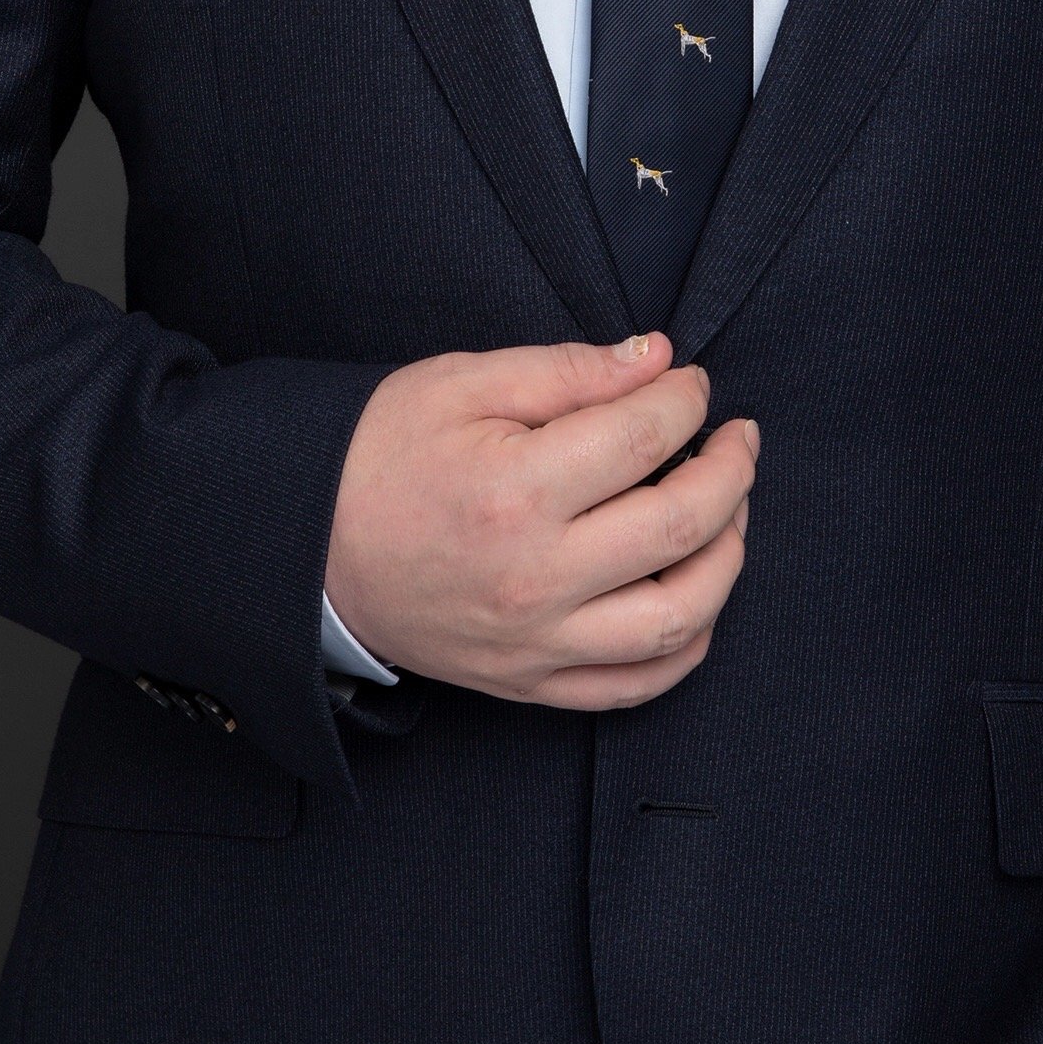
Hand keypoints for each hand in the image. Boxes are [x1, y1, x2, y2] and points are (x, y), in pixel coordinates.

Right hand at [323, 330, 757, 708]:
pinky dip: (687, 643)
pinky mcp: (529, 682)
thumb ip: (568, 370)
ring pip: (679, 617)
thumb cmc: (379, 457)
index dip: (686, 400)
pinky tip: (697, 591)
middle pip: (680, 527)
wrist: (305, 551)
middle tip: (737, 437)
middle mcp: (534, 579)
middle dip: (731, 471)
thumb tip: (658, 359)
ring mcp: (536, 643)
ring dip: (728, 556)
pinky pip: (637, 684)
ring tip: (730, 509)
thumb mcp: (461, 383)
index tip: (692, 381)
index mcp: (515, 492)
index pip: (644, 440)